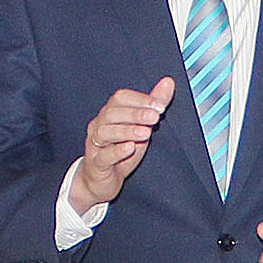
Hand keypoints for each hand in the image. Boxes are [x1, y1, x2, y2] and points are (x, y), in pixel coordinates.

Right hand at [69, 79, 173, 212]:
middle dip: (135, 114)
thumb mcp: (140, 126)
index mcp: (109, 114)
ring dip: (127, 130)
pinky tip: (130, 147)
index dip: (140, 99)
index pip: (120, 98)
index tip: (160, 105)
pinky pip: (103, 156)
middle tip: (155, 117)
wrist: (102, 180)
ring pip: (105, 132)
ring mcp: (95, 145)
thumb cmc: (120, 150)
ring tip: (146, 132)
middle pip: (112, 113)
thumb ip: (152, 104)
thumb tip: (168, 82)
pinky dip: (117, 151)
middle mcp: (99, 125)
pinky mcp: (96, 164)